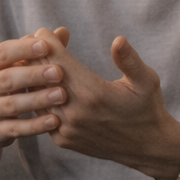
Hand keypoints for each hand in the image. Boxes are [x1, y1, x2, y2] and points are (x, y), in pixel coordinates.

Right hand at [0, 27, 71, 148]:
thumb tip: (62, 32)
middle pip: (7, 79)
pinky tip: (54, 121)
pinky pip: (16, 129)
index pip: (2, 53)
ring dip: (37, 100)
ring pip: (12, 105)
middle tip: (59, 72)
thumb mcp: (15, 64)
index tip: (46, 46)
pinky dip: (35, 126)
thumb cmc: (6, 83)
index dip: (23, 49)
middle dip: (33, 75)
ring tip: (61, 95)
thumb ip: (38, 49)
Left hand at [32, 27, 179, 177]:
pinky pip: (40, 113)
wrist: (147, 147)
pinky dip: (37, 97)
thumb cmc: (147, 108)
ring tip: (32, 59)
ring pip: (36, 96)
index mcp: (93, 94)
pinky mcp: (62, 139)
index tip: (44, 31)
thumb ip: (130, 60)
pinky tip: (38, 84)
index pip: (58, 62)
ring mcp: (66, 129)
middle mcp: (76, 113)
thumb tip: (118, 39)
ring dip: (33, 76)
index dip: (47, 44)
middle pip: (42, 77)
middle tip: (34, 41)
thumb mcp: (146, 81)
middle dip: (36, 56)